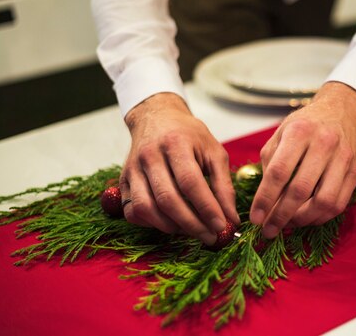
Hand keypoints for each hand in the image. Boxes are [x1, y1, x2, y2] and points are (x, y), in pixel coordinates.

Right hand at [120, 93, 238, 245]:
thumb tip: (232, 219)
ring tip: (192, 231)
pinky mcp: (123, 181)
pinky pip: (132, 210)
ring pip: (146, 208)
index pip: (190, 182)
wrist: (157, 117)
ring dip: (171, 227)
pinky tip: (170, 223)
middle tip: (210, 237)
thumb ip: (224, 185)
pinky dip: (150, 224)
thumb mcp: (213, 152)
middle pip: (167, 199)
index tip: (221, 226)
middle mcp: (150, 155)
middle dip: (191, 224)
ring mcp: (133, 169)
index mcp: (175, 143)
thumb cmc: (189, 135)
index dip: (206, 208)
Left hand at [249, 82, 355, 238]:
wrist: (342, 111)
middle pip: (300, 190)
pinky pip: (339, 204)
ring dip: (303, 220)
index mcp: (300, 132)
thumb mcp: (280, 134)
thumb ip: (270, 163)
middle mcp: (324, 143)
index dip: (265, 199)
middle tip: (268, 230)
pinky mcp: (355, 171)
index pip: (279, 172)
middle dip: (281, 215)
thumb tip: (264, 201)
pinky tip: (306, 218)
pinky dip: (320, 217)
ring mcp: (343, 158)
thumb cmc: (305, 125)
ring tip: (288, 224)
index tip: (255, 218)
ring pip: (324, 201)